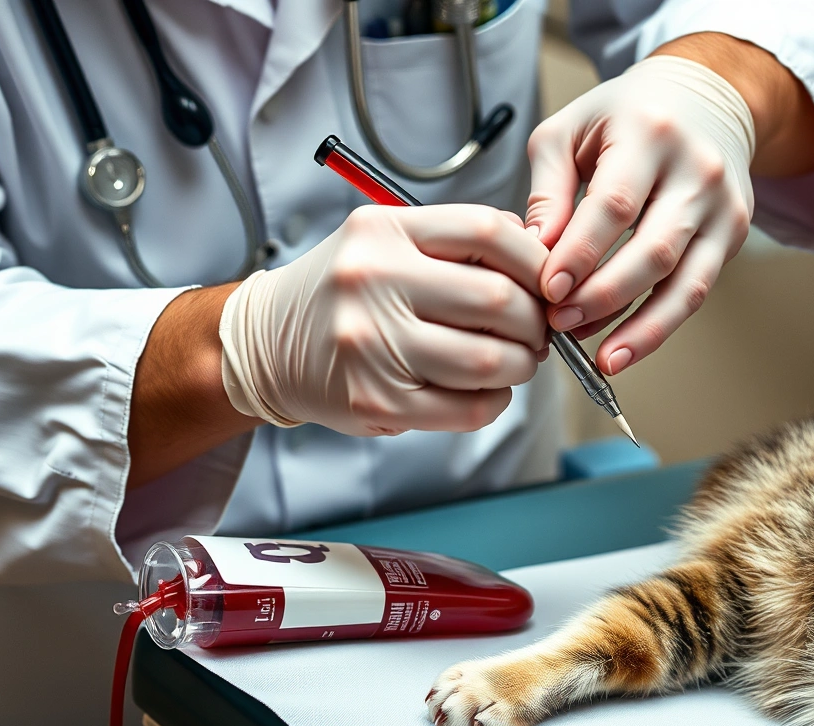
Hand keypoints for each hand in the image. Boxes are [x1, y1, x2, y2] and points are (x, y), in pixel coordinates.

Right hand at [218, 204, 549, 436]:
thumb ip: (454, 244)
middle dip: (536, 322)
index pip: (489, 232)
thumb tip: (540, 259)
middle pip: (500, 300)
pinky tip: (487, 390)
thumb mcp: (385, 242)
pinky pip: (468, 407)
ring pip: (491, 360)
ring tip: (515, 361)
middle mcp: (375, 282)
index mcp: (385, 230)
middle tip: (537, 331)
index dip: (536, 261)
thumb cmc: (342, 294)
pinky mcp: (378, 402)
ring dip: (521, 366)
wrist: (266, 345)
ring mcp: (375, 345)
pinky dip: (495, 401)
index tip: (547, 282)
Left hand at [526, 34, 813, 373]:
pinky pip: (695, 291)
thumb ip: (547, 190)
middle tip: (560, 324)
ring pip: (684, 283)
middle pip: (653, 250)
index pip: (615, 207)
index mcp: (650, 133)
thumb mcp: (570, 130)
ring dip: (638, 328)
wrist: (707, 98)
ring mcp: (723, 206)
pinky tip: (624, 349)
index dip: (580, 254)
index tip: (547, 290)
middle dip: (603, 296)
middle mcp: (697, 170)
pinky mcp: (732, 235)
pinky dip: (658, 327)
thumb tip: (533, 252)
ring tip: (599, 359)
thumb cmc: (625, 116)